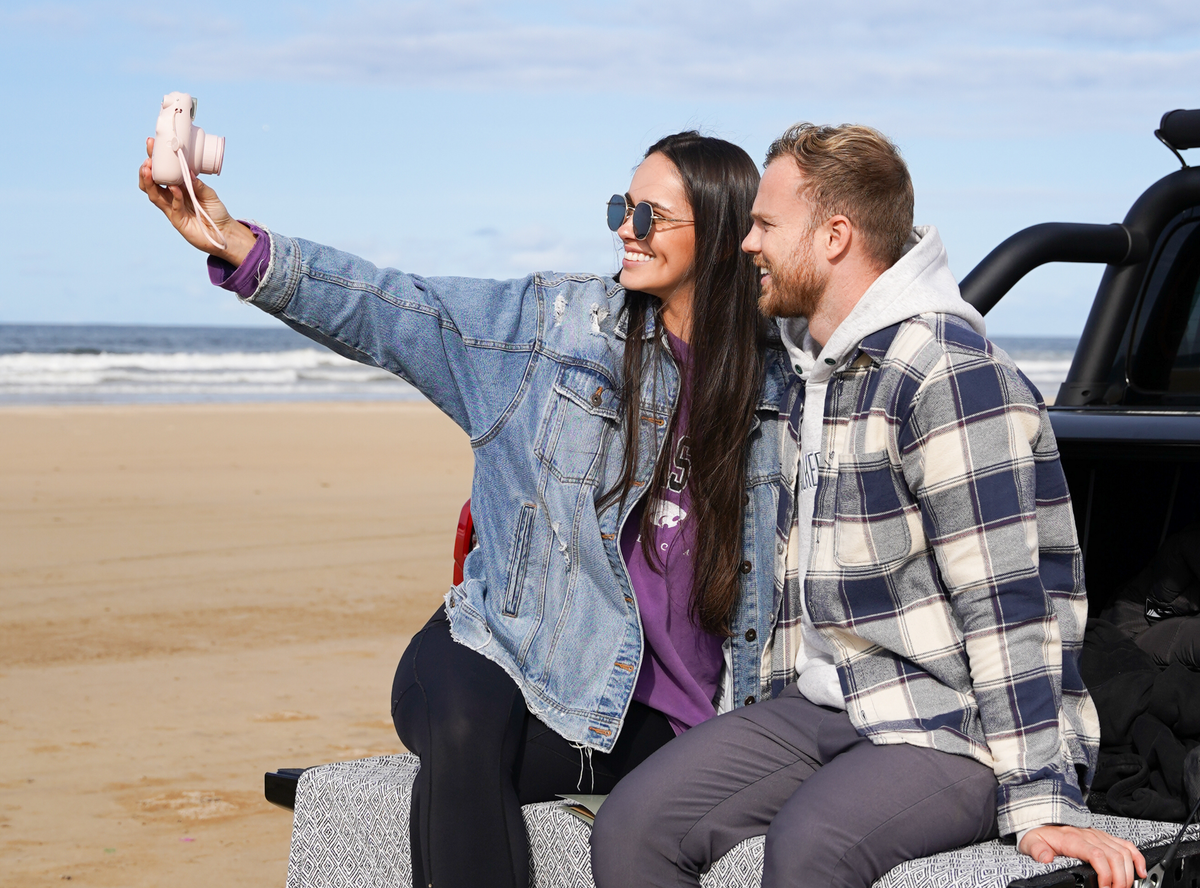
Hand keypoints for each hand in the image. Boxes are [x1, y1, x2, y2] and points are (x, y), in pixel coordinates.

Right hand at [138, 137, 255, 266]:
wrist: (223, 232)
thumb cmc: (216, 212)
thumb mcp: (209, 194)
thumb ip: (198, 184)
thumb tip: (188, 170)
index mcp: (178, 187)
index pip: (162, 172)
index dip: (155, 159)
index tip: (151, 144)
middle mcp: (171, 197)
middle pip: (152, 183)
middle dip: (146, 170)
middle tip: (147, 159)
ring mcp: (172, 209)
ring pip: (154, 195)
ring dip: (150, 182)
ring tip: (148, 169)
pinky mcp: (177, 220)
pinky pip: (172, 206)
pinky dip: (174, 196)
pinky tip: (174, 187)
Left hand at [1018, 825, 1146, 887]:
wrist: (1041, 821)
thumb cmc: (1039, 834)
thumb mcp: (1031, 843)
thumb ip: (1037, 850)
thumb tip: (1045, 858)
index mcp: (1072, 838)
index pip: (1097, 854)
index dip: (1105, 873)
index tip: (1104, 887)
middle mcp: (1089, 835)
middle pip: (1114, 856)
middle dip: (1120, 878)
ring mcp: (1099, 835)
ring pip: (1123, 852)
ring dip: (1129, 872)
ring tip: (1124, 887)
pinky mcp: (1105, 837)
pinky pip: (1126, 845)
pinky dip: (1137, 858)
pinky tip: (1140, 872)